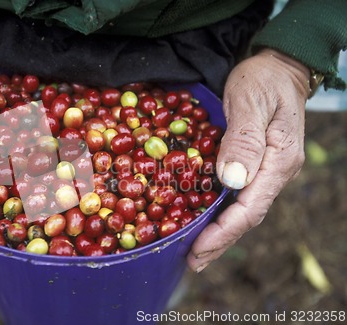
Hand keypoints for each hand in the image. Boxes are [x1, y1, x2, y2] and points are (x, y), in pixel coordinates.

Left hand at [187, 49, 310, 271]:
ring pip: (243, 209)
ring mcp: (266, 170)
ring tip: (197, 252)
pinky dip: (222, 214)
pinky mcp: (256, 164)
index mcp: (278, 161)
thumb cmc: (263, 79)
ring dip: (220, 233)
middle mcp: (275, 171)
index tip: (198, 248)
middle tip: (193, 261)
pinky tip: (206, 221)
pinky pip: (239, 196)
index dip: (223, 231)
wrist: (279, 66)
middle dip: (220, 241)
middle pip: (247, 216)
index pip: (250, 207)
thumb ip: (244, 140)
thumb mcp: (250, 102)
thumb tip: (233, 181)